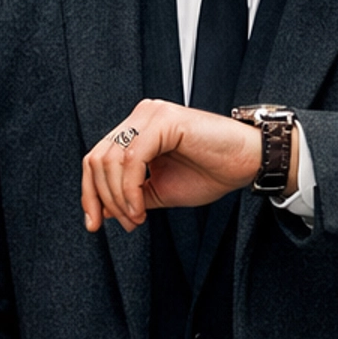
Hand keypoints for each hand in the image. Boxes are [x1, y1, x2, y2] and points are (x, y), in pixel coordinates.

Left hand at [82, 99, 270, 232]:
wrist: (247, 164)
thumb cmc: (211, 173)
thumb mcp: (160, 191)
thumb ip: (130, 195)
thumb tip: (101, 211)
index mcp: (136, 129)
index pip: (96, 158)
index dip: (90, 193)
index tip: (94, 223)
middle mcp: (140, 116)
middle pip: (97, 159)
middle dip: (102, 198)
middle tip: (126, 224)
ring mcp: (150, 115)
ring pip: (111, 160)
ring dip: (118, 198)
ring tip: (137, 218)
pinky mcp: (164, 120)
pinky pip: (133, 159)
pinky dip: (130, 190)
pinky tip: (141, 209)